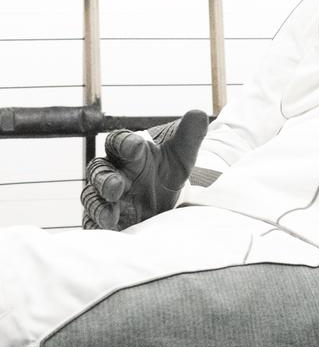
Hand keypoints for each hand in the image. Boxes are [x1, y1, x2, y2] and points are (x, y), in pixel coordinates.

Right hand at [82, 109, 208, 229]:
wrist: (170, 198)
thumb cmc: (169, 170)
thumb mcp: (182, 154)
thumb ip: (189, 135)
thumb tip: (199, 114)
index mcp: (128, 152)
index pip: (118, 141)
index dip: (124, 142)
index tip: (138, 146)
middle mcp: (113, 171)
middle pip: (98, 170)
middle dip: (105, 179)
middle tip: (116, 187)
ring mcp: (107, 196)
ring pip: (91, 197)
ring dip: (98, 205)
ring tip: (110, 215)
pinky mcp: (108, 218)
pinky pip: (92, 221)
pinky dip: (95, 226)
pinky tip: (106, 231)